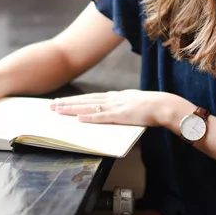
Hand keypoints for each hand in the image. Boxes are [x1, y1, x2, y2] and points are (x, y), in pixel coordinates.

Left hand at [49, 89, 176, 126]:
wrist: (164, 105)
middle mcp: (112, 99)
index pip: (90, 97)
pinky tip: (78, 118)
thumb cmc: (152, 107)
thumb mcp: (133, 103)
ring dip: (72, 109)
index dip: (75, 99)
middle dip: (67, 103)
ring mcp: (115, 106)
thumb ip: (122, 106)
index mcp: (115, 96)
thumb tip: (114, 111)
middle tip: (51, 105)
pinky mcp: (120, 115)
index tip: (62, 101)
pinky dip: (89, 117)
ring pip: (89, 107)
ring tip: (58, 110)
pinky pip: (102, 117)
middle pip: (85, 100)